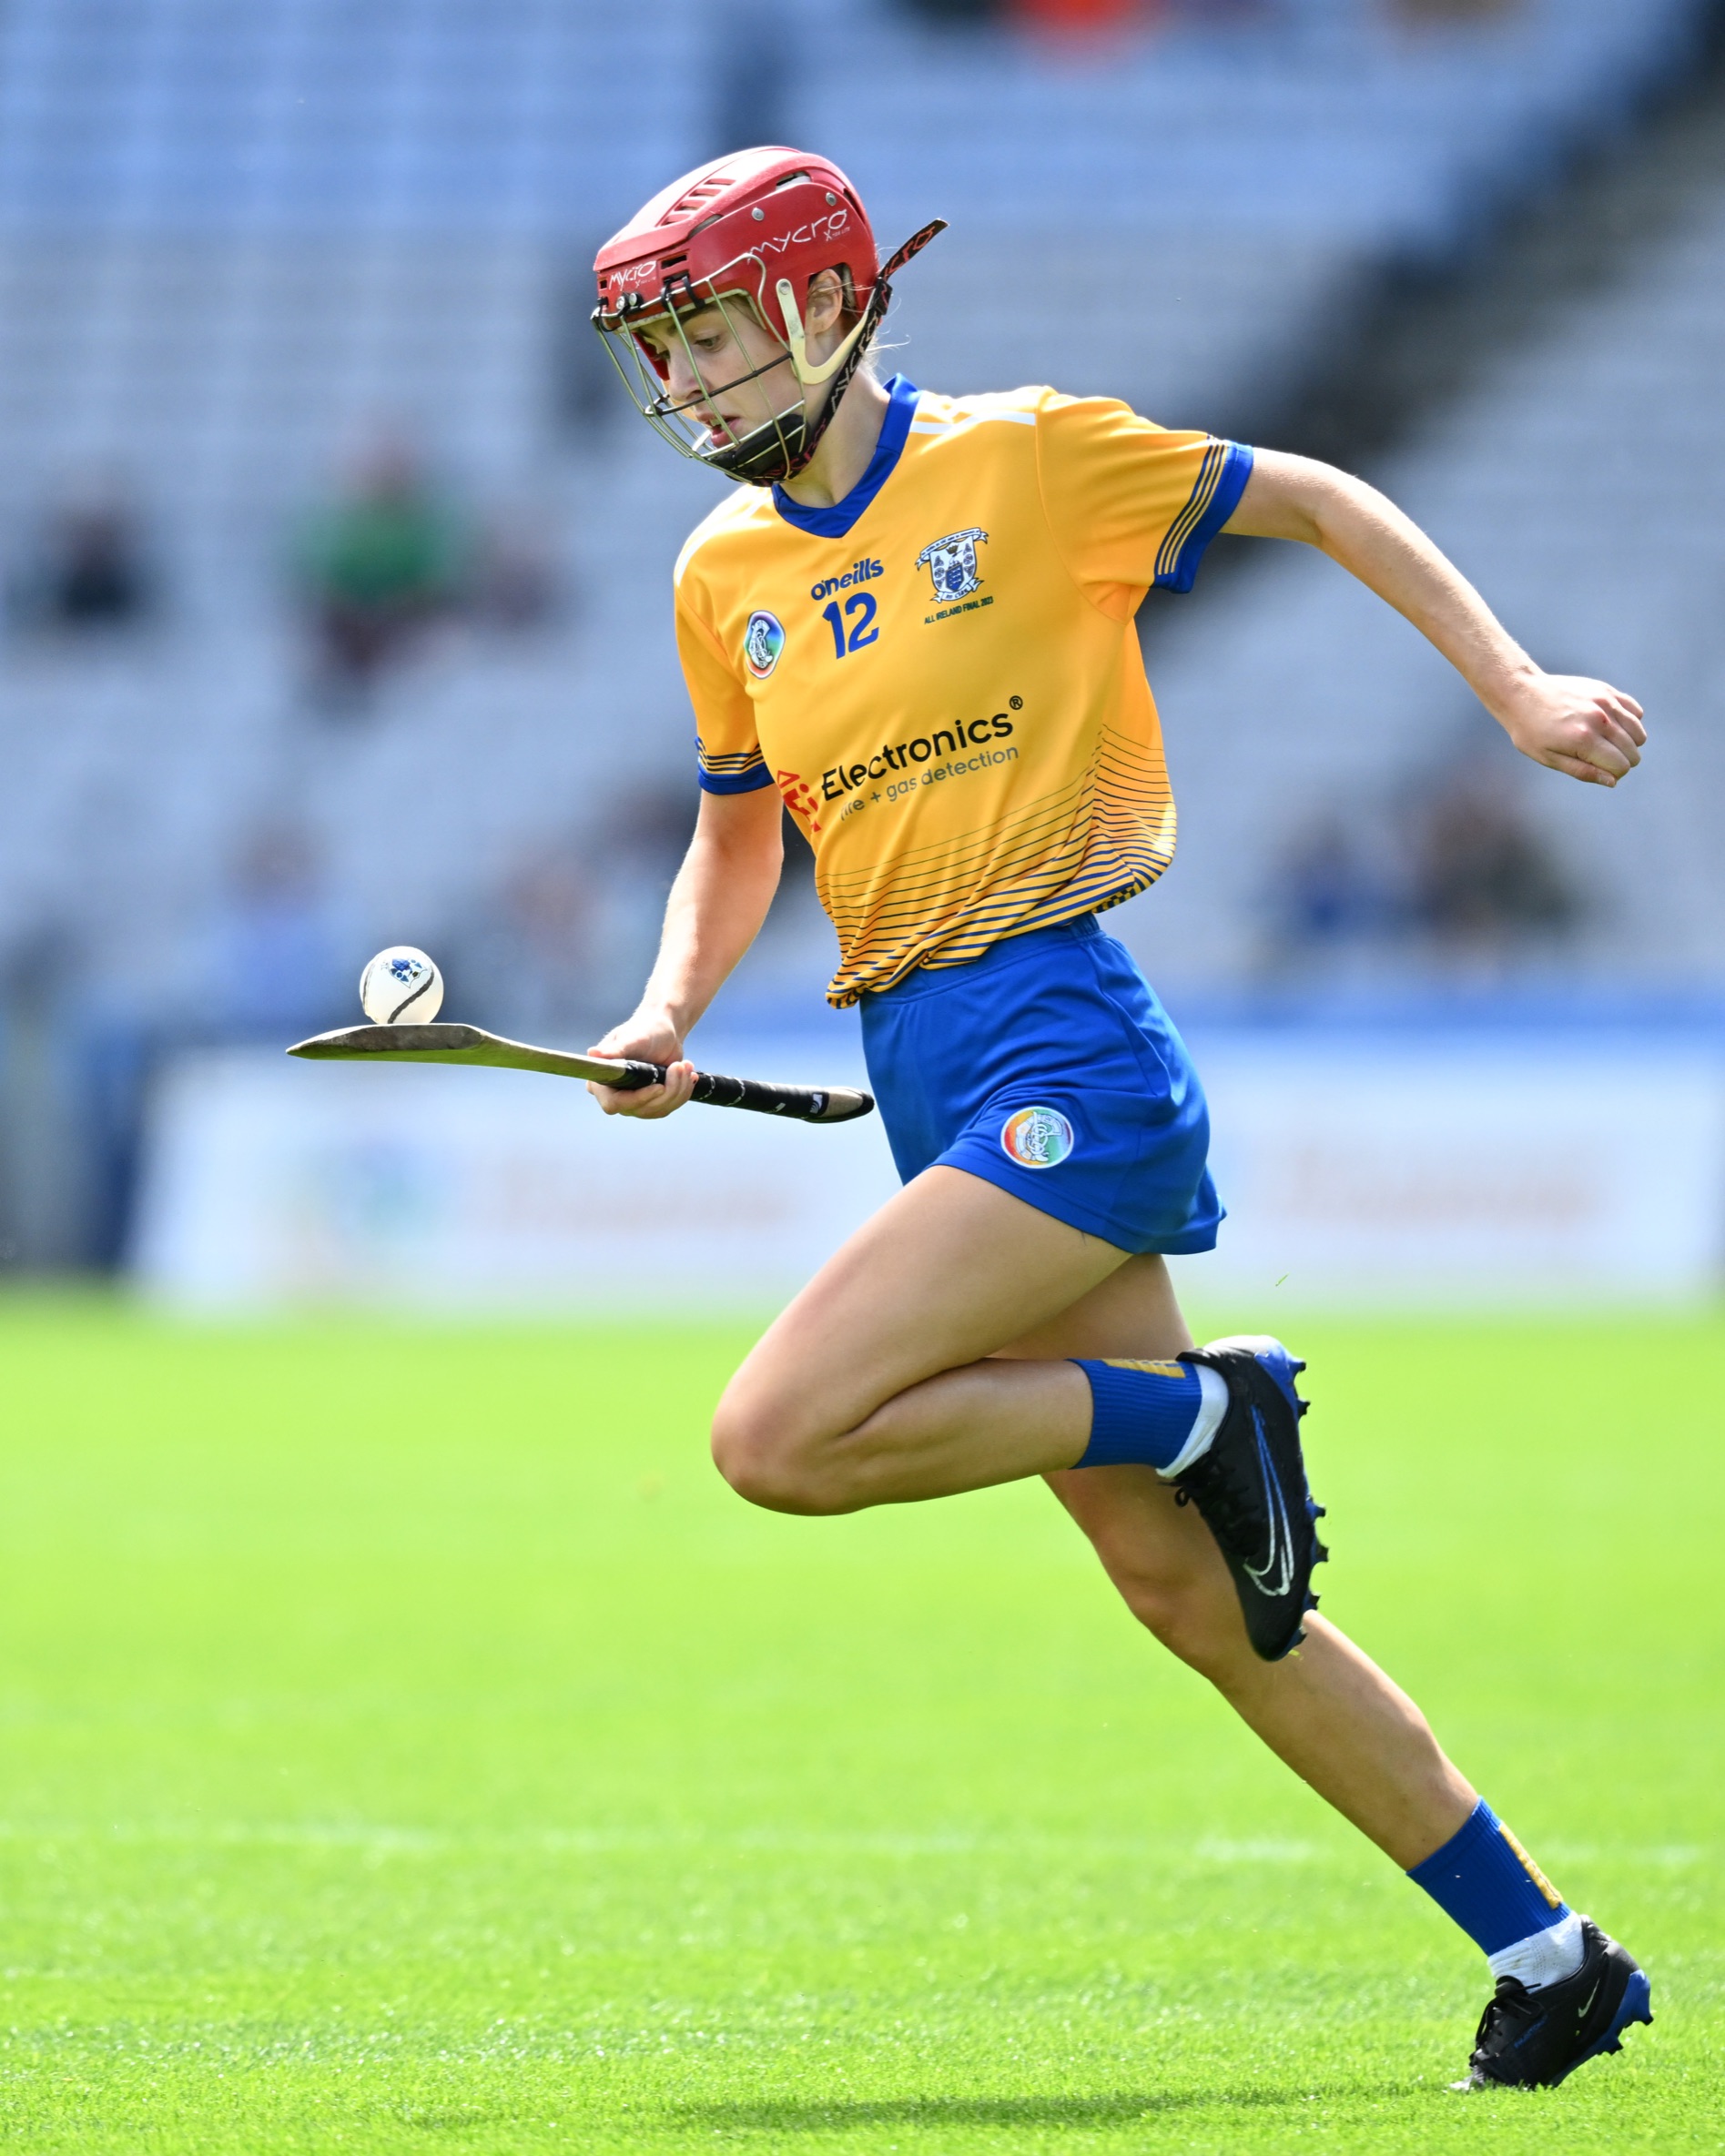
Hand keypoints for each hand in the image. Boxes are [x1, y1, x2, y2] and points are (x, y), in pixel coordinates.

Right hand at [585, 1009, 697, 1118]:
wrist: (664, 1032)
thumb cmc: (644, 1030)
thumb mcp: (632, 1039)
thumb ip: (614, 1050)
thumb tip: (592, 1053)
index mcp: (602, 1080)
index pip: (614, 1103)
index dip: (637, 1099)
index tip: (659, 1087)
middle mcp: (614, 1095)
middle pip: (641, 1109)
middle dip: (666, 1091)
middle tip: (680, 1066)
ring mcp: (633, 1101)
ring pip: (658, 1110)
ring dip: (677, 1089)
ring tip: (685, 1065)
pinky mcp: (651, 1102)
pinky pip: (668, 1107)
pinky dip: (682, 1092)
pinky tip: (688, 1076)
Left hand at [1497, 671, 1645, 787]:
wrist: (1522, 693)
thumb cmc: (1531, 731)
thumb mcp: (1549, 759)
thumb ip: (1583, 771)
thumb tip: (1613, 781)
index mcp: (1584, 740)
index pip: (1621, 766)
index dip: (1613, 774)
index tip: (1599, 770)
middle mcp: (1600, 719)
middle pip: (1632, 751)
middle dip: (1622, 761)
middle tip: (1599, 758)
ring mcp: (1605, 702)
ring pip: (1638, 732)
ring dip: (1628, 743)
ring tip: (1606, 744)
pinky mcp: (1607, 690)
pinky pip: (1636, 711)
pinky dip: (1630, 722)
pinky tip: (1612, 726)